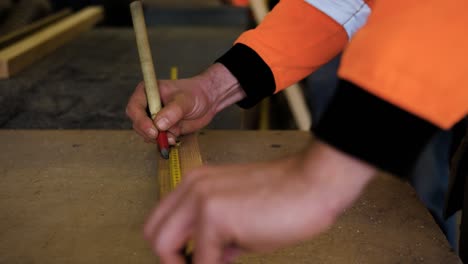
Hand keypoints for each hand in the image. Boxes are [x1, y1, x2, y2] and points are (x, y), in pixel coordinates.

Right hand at [126, 63, 244, 143]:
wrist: (208, 101)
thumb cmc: (196, 93)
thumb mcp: (185, 100)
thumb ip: (172, 111)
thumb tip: (158, 124)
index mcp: (148, 92)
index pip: (135, 108)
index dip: (141, 121)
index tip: (153, 130)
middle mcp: (148, 105)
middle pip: (138, 123)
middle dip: (149, 133)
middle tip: (163, 137)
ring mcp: (154, 118)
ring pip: (146, 134)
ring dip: (158, 139)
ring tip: (173, 137)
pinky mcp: (163, 129)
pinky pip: (157, 139)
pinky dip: (164, 142)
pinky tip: (175, 139)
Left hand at [143, 141, 375, 263]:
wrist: (312, 186)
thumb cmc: (284, 199)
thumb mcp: (239, 218)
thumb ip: (214, 237)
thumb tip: (204, 259)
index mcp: (195, 184)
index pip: (161, 222)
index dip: (172, 252)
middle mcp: (192, 187)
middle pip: (153, 234)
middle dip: (172, 261)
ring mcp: (200, 199)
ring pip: (164, 248)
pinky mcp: (214, 215)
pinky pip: (202, 261)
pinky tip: (233, 261)